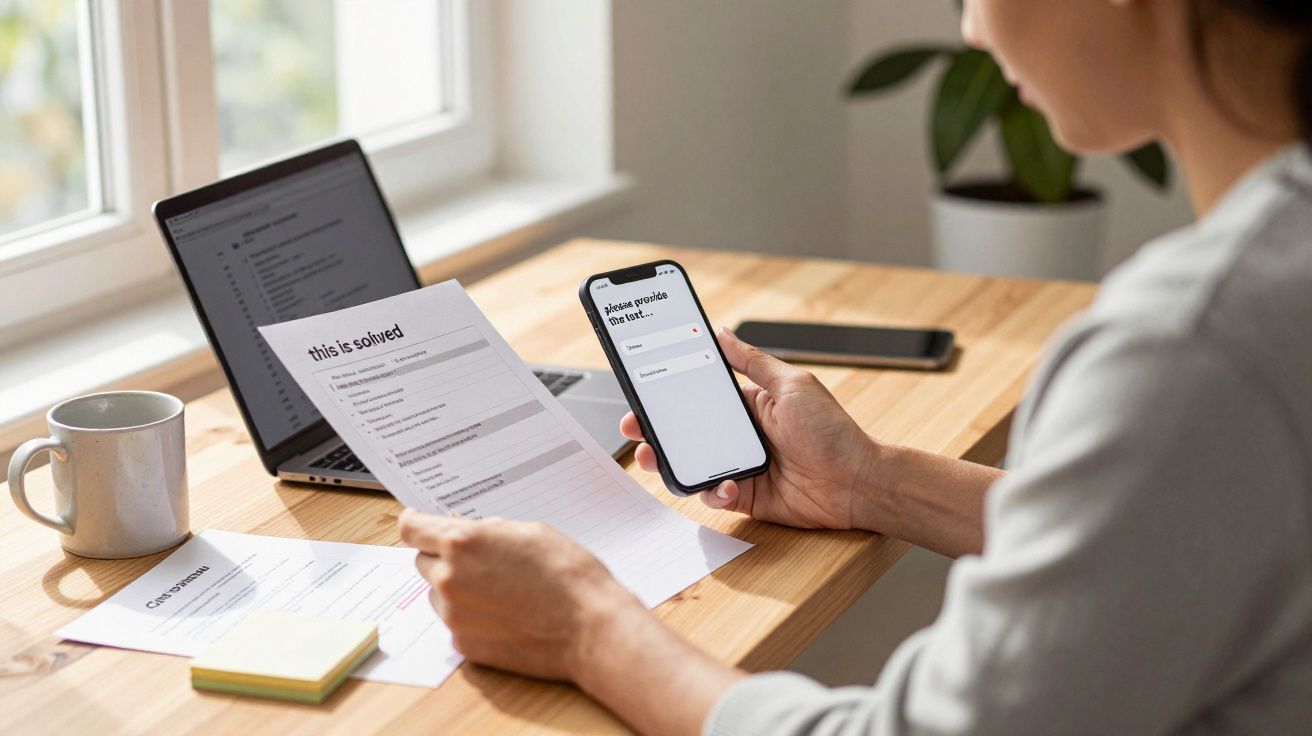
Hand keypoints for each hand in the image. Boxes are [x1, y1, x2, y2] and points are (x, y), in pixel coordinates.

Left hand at [397, 509, 644, 680]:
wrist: (589, 628)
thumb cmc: (568, 575)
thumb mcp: (529, 531)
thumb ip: (487, 530)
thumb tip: (461, 529)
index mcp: (463, 543)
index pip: (411, 528)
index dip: (415, 523)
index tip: (417, 523)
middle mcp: (448, 579)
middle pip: (422, 561)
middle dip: (443, 556)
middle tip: (480, 559)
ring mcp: (453, 615)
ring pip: (437, 593)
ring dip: (455, 587)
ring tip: (499, 589)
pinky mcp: (464, 644)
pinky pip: (454, 621)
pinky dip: (470, 615)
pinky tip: (504, 613)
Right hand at [622, 328, 881, 529]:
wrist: (858, 483)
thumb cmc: (833, 431)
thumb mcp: (792, 384)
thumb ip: (753, 362)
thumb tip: (721, 332)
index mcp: (748, 404)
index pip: (698, 396)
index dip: (669, 394)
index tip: (643, 391)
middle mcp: (740, 434)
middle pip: (686, 431)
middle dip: (656, 430)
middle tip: (635, 428)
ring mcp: (741, 466)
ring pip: (693, 464)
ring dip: (670, 462)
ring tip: (655, 458)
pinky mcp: (746, 495)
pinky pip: (715, 494)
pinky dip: (714, 491)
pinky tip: (726, 485)